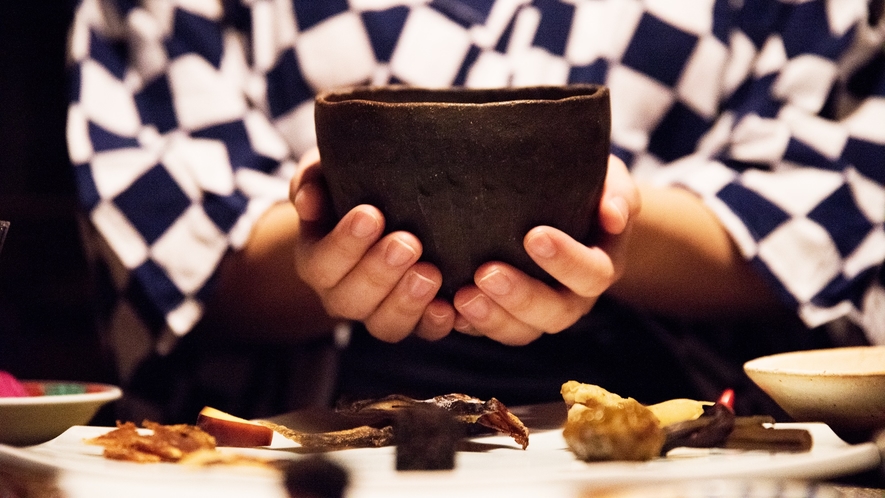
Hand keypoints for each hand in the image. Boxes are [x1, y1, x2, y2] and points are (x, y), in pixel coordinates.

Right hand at [289, 148, 456, 342]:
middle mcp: (342, 295)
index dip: (344, 243)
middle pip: (351, 299)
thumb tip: (309, 198)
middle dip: (379, 272)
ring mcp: (378, 312)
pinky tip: (452, 306)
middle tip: (408, 243)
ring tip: (431, 273)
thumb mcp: (329, 175)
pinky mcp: (415, 321)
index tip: (370, 214)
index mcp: (317, 261)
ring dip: (407, 302)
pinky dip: (437, 323)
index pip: (321, 263)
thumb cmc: (354, 190)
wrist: (387, 213)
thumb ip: (314, 179)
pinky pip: (423, 332)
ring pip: (384, 325)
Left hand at [450, 155, 640, 344]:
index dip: (567, 260)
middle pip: (555, 313)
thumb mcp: (607, 179)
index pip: (592, 273)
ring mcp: (536, 313)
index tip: (534, 236)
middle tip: (487, 272)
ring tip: (462, 297)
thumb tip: (614, 214)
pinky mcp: (503, 316)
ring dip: (491, 318)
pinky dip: (466, 325)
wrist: (558, 205)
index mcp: (598, 266)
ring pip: (521, 331)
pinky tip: (444, 308)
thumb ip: (616, 191)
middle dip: (521, 297)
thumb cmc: (584, 187)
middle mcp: (571, 297)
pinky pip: (487, 332)